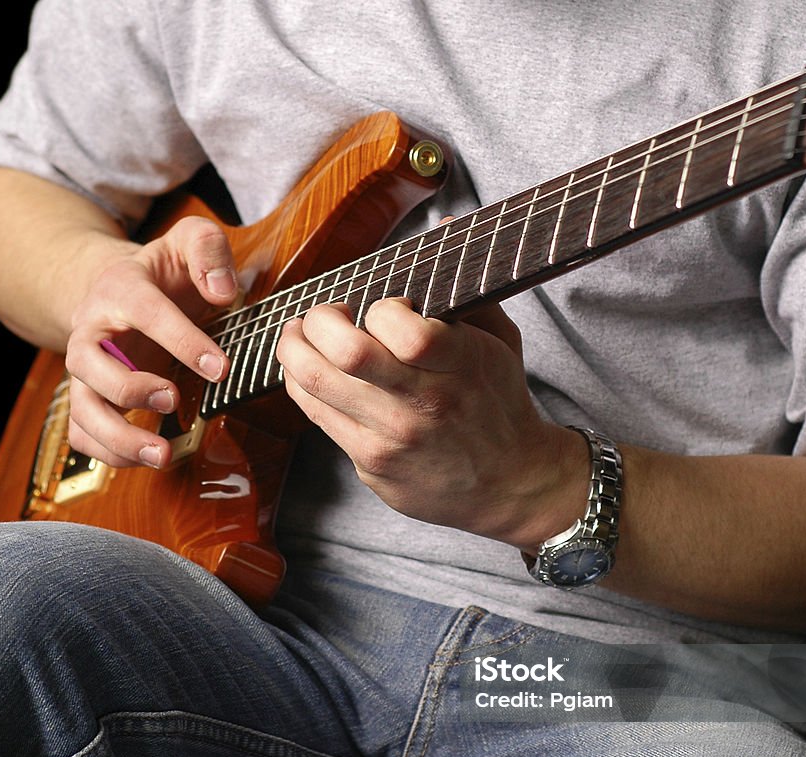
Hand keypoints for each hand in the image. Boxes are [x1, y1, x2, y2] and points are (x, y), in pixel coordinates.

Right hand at [63, 216, 237, 467]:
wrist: (121, 289)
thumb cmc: (164, 273)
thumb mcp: (189, 241)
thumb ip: (208, 249)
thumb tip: (223, 290)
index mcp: (120, 289)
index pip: (145, 313)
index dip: (181, 341)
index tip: (219, 368)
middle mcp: (92, 331)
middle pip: (87, 364)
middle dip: (128, 388)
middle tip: (172, 400)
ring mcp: (87, 370)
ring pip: (82, 408)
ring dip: (117, 436)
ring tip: (160, 454)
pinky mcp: (90, 398)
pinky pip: (83, 433)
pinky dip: (109, 453)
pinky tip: (147, 458)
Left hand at [276, 297, 586, 547]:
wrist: (509, 483)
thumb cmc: (499, 406)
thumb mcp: (500, 342)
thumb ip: (466, 290)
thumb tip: (445, 223)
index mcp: (460, 368)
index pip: (404, 330)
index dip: (382, 308)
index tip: (385, 309)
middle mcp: (423, 406)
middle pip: (347, 354)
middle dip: (321, 320)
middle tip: (324, 315)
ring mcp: (392, 440)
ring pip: (314, 383)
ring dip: (295, 348)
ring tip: (300, 336)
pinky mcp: (370, 465)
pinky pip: (316, 415)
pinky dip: (302, 384)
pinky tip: (310, 372)